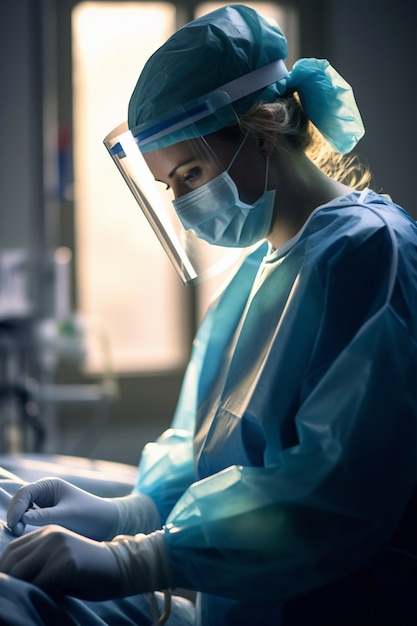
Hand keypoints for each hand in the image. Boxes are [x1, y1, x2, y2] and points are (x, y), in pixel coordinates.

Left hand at [0, 525, 123, 599]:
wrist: (120, 567)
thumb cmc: (88, 571)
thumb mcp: (59, 560)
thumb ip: (38, 563)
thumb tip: (9, 581)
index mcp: (47, 531)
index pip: (12, 551)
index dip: (5, 571)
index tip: (7, 587)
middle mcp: (50, 535)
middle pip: (12, 562)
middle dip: (8, 582)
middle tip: (11, 597)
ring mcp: (58, 547)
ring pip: (21, 574)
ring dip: (22, 590)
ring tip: (28, 599)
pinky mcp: (66, 562)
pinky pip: (39, 585)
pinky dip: (38, 595)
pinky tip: (46, 599)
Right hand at [7, 478, 117, 539]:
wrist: (107, 523)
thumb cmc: (90, 515)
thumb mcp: (67, 516)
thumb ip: (44, 517)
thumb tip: (21, 519)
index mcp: (50, 485)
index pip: (24, 493)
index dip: (16, 507)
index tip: (14, 524)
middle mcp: (45, 493)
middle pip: (20, 501)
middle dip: (15, 514)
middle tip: (15, 532)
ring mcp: (45, 504)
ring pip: (23, 510)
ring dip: (18, 520)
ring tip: (19, 534)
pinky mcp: (47, 516)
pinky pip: (29, 519)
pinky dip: (24, 525)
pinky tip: (25, 535)